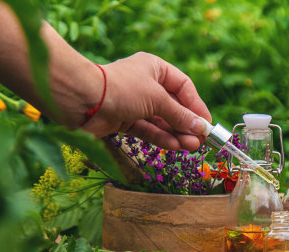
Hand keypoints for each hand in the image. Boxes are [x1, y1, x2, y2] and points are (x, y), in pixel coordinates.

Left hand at [82, 52, 210, 150]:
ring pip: (161, 121)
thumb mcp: (157, 99)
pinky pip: (148, 129)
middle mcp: (146, 84)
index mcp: (155, 68)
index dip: (196, 106)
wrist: (81, 100)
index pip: (184, 87)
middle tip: (201, 141)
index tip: (207, 124)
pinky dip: (161, 138)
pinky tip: (175, 146)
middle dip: (187, 124)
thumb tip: (201, 128)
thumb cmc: (122, 89)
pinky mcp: (124, 120)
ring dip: (177, 134)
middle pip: (174, 106)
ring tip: (191, 147)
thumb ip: (180, 115)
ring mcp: (135, 103)